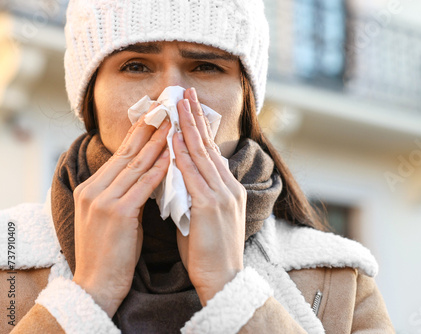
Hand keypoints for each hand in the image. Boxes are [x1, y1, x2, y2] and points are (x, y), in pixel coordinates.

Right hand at [72, 106, 170, 317]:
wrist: (96, 285)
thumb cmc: (110, 252)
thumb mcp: (114, 216)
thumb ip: (125, 193)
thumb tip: (147, 175)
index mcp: (92, 188)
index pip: (120, 154)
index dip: (139, 133)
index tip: (155, 115)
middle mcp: (94, 189)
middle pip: (127, 152)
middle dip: (149, 128)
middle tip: (166, 107)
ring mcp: (103, 199)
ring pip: (135, 164)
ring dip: (157, 142)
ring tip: (173, 123)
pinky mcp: (117, 213)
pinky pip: (142, 185)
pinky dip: (158, 169)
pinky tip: (172, 155)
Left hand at [174, 87, 246, 305]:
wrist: (223, 280)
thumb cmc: (209, 253)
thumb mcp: (203, 218)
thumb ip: (194, 195)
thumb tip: (178, 179)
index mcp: (228, 190)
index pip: (212, 153)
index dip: (200, 129)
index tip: (190, 110)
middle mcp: (229, 187)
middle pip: (208, 146)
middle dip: (195, 118)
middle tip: (185, 94)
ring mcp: (222, 195)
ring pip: (202, 154)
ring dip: (187, 127)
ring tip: (177, 105)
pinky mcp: (212, 206)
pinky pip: (194, 174)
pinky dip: (182, 154)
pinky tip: (172, 138)